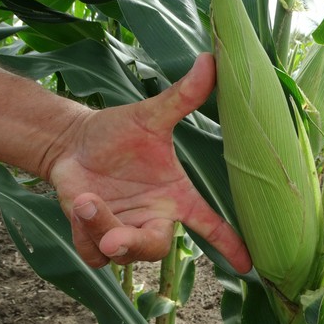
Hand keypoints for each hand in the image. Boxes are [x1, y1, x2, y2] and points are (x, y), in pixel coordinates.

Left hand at [48, 53, 251, 273]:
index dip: (229, 242)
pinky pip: (94, 255)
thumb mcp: (149, 116)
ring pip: (121, 253)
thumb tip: (210, 60)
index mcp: (174, 195)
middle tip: (114, 240)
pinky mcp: (96, 238)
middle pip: (157, 249)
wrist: (75, 143)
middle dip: (136, 246)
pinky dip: (85, 235)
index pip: (208, 223)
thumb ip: (181, 97)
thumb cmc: (118, 132)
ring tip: (87, 201)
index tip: (248, 264)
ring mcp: (124, 230)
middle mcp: (153, 217)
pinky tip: (82, 206)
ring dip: (101, 231)